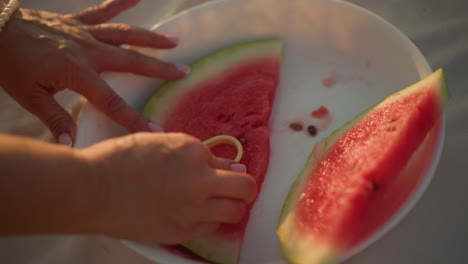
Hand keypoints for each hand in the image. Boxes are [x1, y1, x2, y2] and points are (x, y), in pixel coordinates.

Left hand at [0, 0, 187, 144]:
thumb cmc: (9, 64)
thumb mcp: (30, 96)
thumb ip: (55, 119)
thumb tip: (71, 148)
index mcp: (79, 73)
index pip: (113, 102)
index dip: (135, 119)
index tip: (157, 130)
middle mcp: (90, 51)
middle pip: (132, 61)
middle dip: (160, 68)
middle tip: (183, 71)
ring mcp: (85, 33)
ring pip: (125, 34)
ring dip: (151, 38)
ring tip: (174, 41)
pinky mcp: (78, 22)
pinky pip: (103, 10)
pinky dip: (121, 2)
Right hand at [79, 132, 256, 243]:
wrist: (92, 189)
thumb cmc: (119, 160)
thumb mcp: (159, 142)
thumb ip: (192, 153)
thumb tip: (226, 165)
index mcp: (193, 151)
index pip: (227, 163)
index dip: (222, 169)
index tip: (216, 173)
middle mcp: (200, 180)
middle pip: (246, 189)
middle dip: (245, 189)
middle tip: (236, 191)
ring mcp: (193, 208)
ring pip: (236, 212)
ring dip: (231, 208)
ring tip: (217, 205)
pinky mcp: (182, 231)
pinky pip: (211, 229)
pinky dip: (209, 223)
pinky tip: (194, 216)